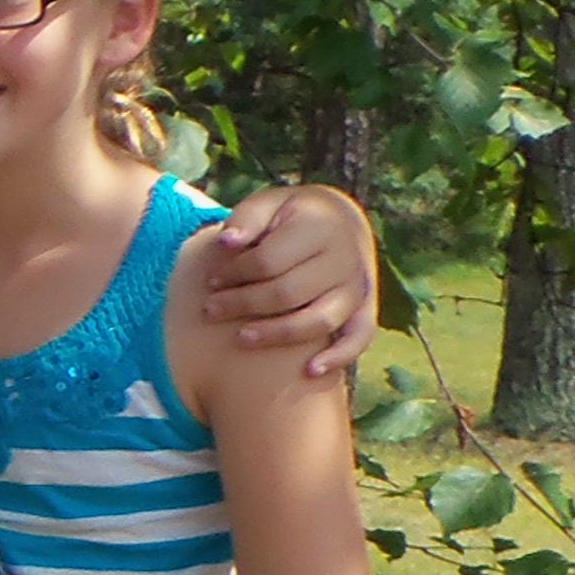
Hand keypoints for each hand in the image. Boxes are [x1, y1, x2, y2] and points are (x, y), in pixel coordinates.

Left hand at [205, 184, 378, 379]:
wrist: (339, 221)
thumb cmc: (290, 215)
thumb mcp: (269, 203)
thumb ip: (247, 218)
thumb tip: (226, 242)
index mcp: (321, 227)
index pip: (269, 261)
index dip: (234, 274)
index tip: (210, 281)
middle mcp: (344, 259)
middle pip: (288, 293)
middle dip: (243, 304)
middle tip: (211, 309)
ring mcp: (357, 286)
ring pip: (319, 320)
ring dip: (277, 334)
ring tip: (241, 337)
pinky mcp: (365, 308)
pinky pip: (359, 337)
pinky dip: (338, 356)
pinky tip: (310, 370)